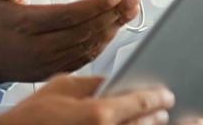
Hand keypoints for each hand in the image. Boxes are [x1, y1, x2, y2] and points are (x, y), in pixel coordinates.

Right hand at [0, 0, 140, 83]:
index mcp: (26, 25)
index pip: (66, 16)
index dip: (93, 7)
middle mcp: (41, 46)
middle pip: (84, 31)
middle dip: (112, 15)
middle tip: (132, 0)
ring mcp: (51, 61)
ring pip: (89, 46)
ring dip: (113, 28)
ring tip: (130, 10)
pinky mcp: (58, 70)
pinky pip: (86, 57)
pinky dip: (104, 43)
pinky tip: (115, 28)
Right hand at [0, 76, 202, 124]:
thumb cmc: (35, 114)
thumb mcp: (62, 85)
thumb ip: (93, 82)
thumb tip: (113, 81)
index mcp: (99, 113)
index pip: (141, 103)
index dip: (158, 97)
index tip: (167, 94)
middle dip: (158, 116)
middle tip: (166, 108)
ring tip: (155, 121)